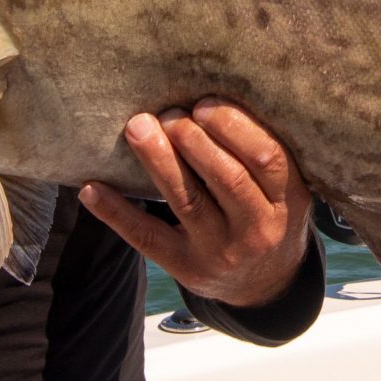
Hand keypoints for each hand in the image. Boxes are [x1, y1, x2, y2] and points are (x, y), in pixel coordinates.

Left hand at [79, 98, 313, 307]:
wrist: (264, 284)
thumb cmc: (267, 214)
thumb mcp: (283, 188)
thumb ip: (260, 152)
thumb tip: (206, 95)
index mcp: (289, 199)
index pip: (266, 157)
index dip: (234, 126)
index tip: (203, 103)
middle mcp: (258, 228)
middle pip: (226, 177)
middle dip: (192, 139)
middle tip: (168, 114)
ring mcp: (221, 252)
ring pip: (187, 201)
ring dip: (158, 160)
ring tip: (137, 127)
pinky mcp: (186, 268)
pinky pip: (147, 237)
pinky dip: (116, 212)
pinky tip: (92, 188)